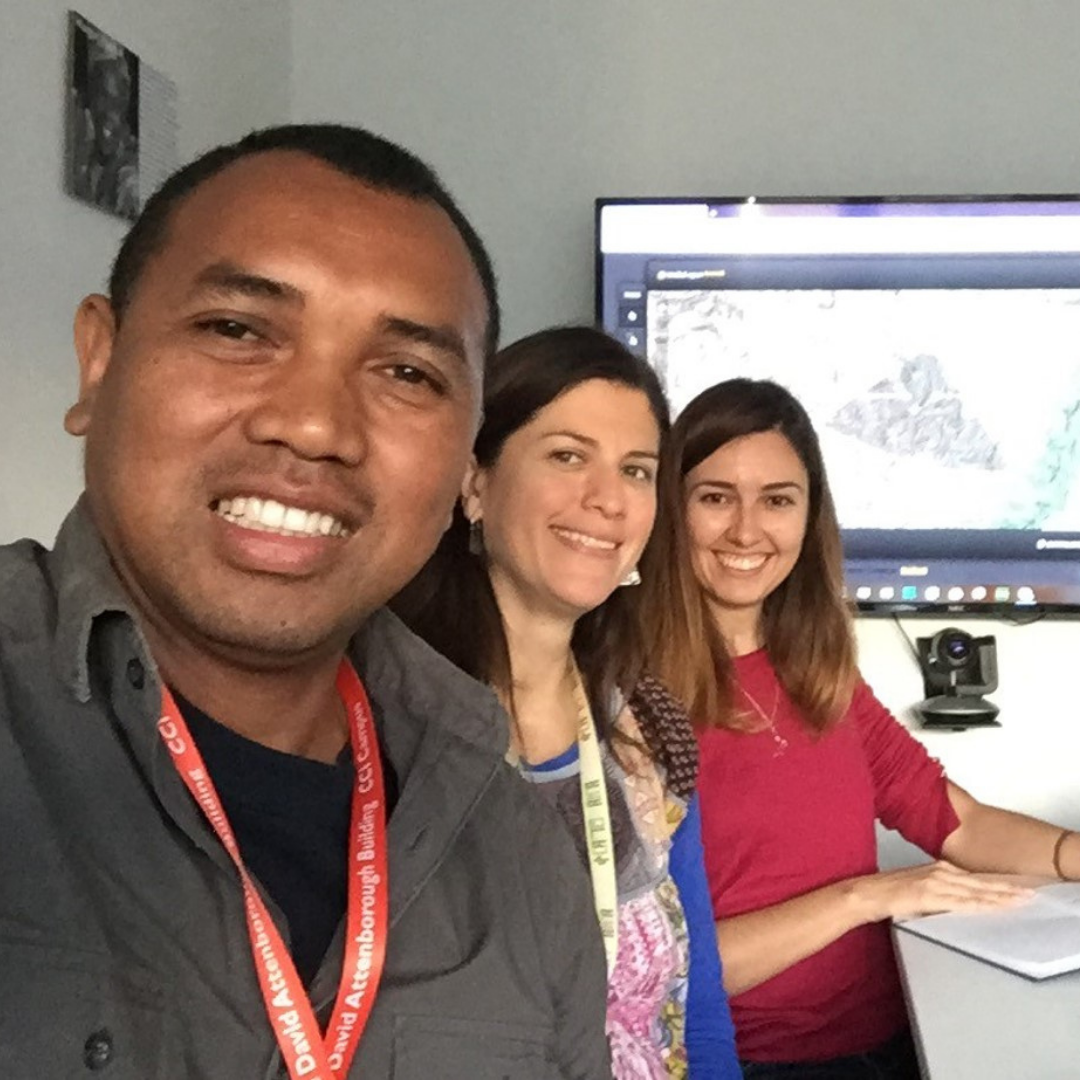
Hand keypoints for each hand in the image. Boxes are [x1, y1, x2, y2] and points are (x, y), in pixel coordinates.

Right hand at [851, 861, 1034, 923]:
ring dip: (999, 897)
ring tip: (1019, 901)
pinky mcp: (929, 894)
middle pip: (980, 882)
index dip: (997, 882)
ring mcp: (935, 882)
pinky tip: (992, 907)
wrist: (866, 893)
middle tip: (1028, 893)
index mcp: (938, 869)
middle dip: (1006, 888)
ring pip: (975, 891)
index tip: (1016, 887)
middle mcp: (939, 871)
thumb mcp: (920, 889)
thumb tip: (958, 902)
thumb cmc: (888, 893)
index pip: (975, 877)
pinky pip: (960, 902)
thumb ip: (940, 892)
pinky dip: (979, 904)